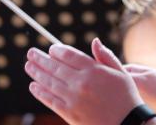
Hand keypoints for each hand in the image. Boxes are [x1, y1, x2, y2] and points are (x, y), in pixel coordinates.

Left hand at [25, 39, 143, 124]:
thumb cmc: (126, 97)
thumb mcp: (122, 73)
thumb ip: (106, 56)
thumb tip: (95, 41)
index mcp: (94, 70)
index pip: (69, 55)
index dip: (57, 50)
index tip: (51, 49)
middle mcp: (81, 82)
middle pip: (55, 67)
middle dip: (41, 59)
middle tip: (31, 53)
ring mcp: (73, 98)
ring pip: (49, 82)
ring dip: (36, 73)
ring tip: (28, 66)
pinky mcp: (69, 113)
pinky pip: (50, 100)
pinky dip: (40, 92)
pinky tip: (33, 86)